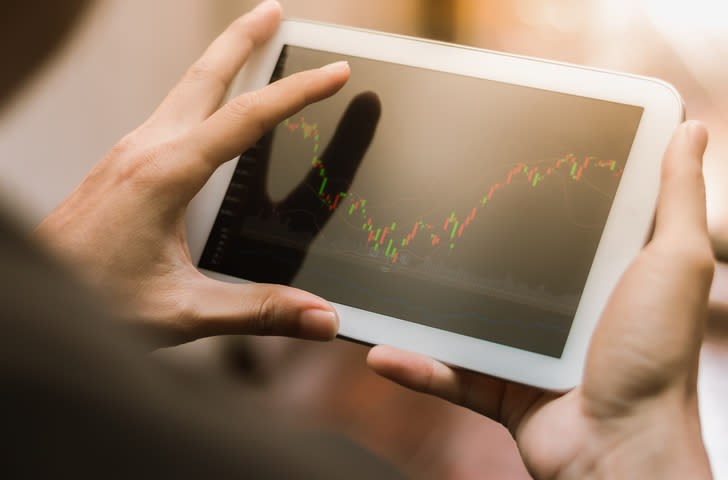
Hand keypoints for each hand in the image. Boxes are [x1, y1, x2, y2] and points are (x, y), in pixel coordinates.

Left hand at [34, 0, 351, 346]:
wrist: (28, 297)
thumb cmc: (93, 302)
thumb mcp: (184, 310)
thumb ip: (257, 311)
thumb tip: (321, 318)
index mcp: (166, 174)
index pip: (246, 118)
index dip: (297, 93)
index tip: (334, 73)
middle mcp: (145, 150)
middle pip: (204, 76)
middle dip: (243, 38)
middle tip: (275, 11)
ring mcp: (129, 153)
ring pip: (184, 89)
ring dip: (221, 62)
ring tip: (249, 45)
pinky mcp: (122, 165)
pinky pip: (169, 112)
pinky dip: (200, 93)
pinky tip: (209, 109)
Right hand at [368, 122, 714, 478]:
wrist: (624, 450)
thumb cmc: (655, 355)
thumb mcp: (675, 261)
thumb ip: (676, 198)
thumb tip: (690, 127)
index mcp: (598, 271)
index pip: (558, 216)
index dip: (532, 185)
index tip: (495, 150)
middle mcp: (559, 308)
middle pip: (501, 264)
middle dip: (463, 240)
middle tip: (420, 203)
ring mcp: (525, 348)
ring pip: (463, 319)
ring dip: (423, 306)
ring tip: (384, 272)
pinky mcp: (499, 387)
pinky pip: (447, 373)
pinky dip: (416, 366)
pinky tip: (380, 350)